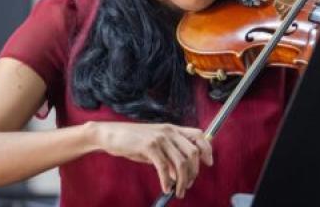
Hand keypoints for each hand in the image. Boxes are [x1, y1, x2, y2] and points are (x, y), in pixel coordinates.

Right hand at [87, 121, 212, 197]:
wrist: (110, 134)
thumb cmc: (132, 141)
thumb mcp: (155, 146)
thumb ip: (169, 156)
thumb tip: (179, 174)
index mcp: (172, 129)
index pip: (199, 135)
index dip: (207, 149)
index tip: (209, 163)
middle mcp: (169, 131)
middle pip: (193, 152)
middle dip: (194, 172)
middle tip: (188, 184)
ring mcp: (160, 138)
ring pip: (181, 163)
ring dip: (182, 181)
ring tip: (178, 191)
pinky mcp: (149, 146)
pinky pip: (164, 167)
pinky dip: (167, 181)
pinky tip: (166, 188)